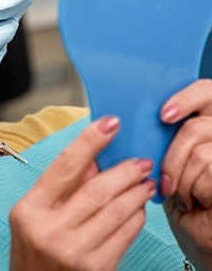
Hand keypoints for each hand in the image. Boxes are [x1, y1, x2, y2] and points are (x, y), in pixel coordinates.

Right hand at [9, 116, 154, 270]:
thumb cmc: (33, 251)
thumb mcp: (34, 214)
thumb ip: (61, 186)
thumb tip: (94, 157)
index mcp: (29, 210)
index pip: (63, 167)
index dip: (89, 141)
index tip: (109, 123)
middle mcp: (49, 230)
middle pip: (96, 189)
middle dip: (124, 170)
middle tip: (140, 161)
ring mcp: (73, 252)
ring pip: (115, 211)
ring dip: (136, 192)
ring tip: (145, 181)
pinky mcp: (95, 269)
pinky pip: (124, 235)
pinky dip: (136, 217)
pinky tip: (138, 207)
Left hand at [159, 79, 211, 268]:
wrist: (200, 235)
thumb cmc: (182, 197)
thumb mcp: (166, 159)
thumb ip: (158, 135)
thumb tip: (122, 120)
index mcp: (207, 121)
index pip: (206, 90)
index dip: (186, 99)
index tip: (164, 116)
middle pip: (197, 127)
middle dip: (174, 156)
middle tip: (165, 178)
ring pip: (201, 153)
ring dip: (183, 180)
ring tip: (183, 194)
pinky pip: (210, 172)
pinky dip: (197, 191)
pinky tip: (197, 202)